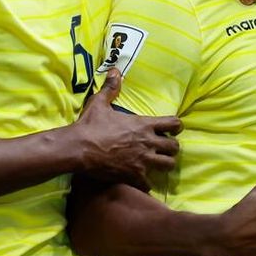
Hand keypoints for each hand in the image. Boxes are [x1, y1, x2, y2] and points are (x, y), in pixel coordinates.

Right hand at [74, 69, 181, 190]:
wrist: (79, 148)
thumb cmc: (90, 125)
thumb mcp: (100, 103)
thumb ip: (111, 88)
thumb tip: (115, 71)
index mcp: (144, 124)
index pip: (174, 124)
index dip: (176, 126)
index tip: (171, 129)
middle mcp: (148, 142)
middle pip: (175, 147)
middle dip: (171, 148)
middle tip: (162, 148)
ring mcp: (143, 161)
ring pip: (168, 165)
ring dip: (163, 164)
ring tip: (156, 164)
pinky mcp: (134, 176)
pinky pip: (150, 184)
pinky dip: (146, 183)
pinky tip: (140, 180)